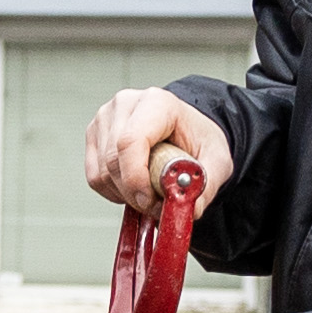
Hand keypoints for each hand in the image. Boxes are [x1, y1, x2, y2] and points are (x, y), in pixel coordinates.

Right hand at [85, 88, 232, 211]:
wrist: (187, 129)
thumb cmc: (198, 138)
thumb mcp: (216, 161)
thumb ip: (205, 186)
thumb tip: (190, 210)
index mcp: (156, 102)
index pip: (130, 141)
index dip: (136, 178)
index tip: (151, 201)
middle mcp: (125, 105)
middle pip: (113, 161)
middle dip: (134, 193)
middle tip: (157, 205)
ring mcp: (105, 119)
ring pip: (102, 173)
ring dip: (125, 194)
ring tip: (150, 192)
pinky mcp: (94, 136)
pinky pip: (95, 178)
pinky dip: (113, 191)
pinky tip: (134, 185)